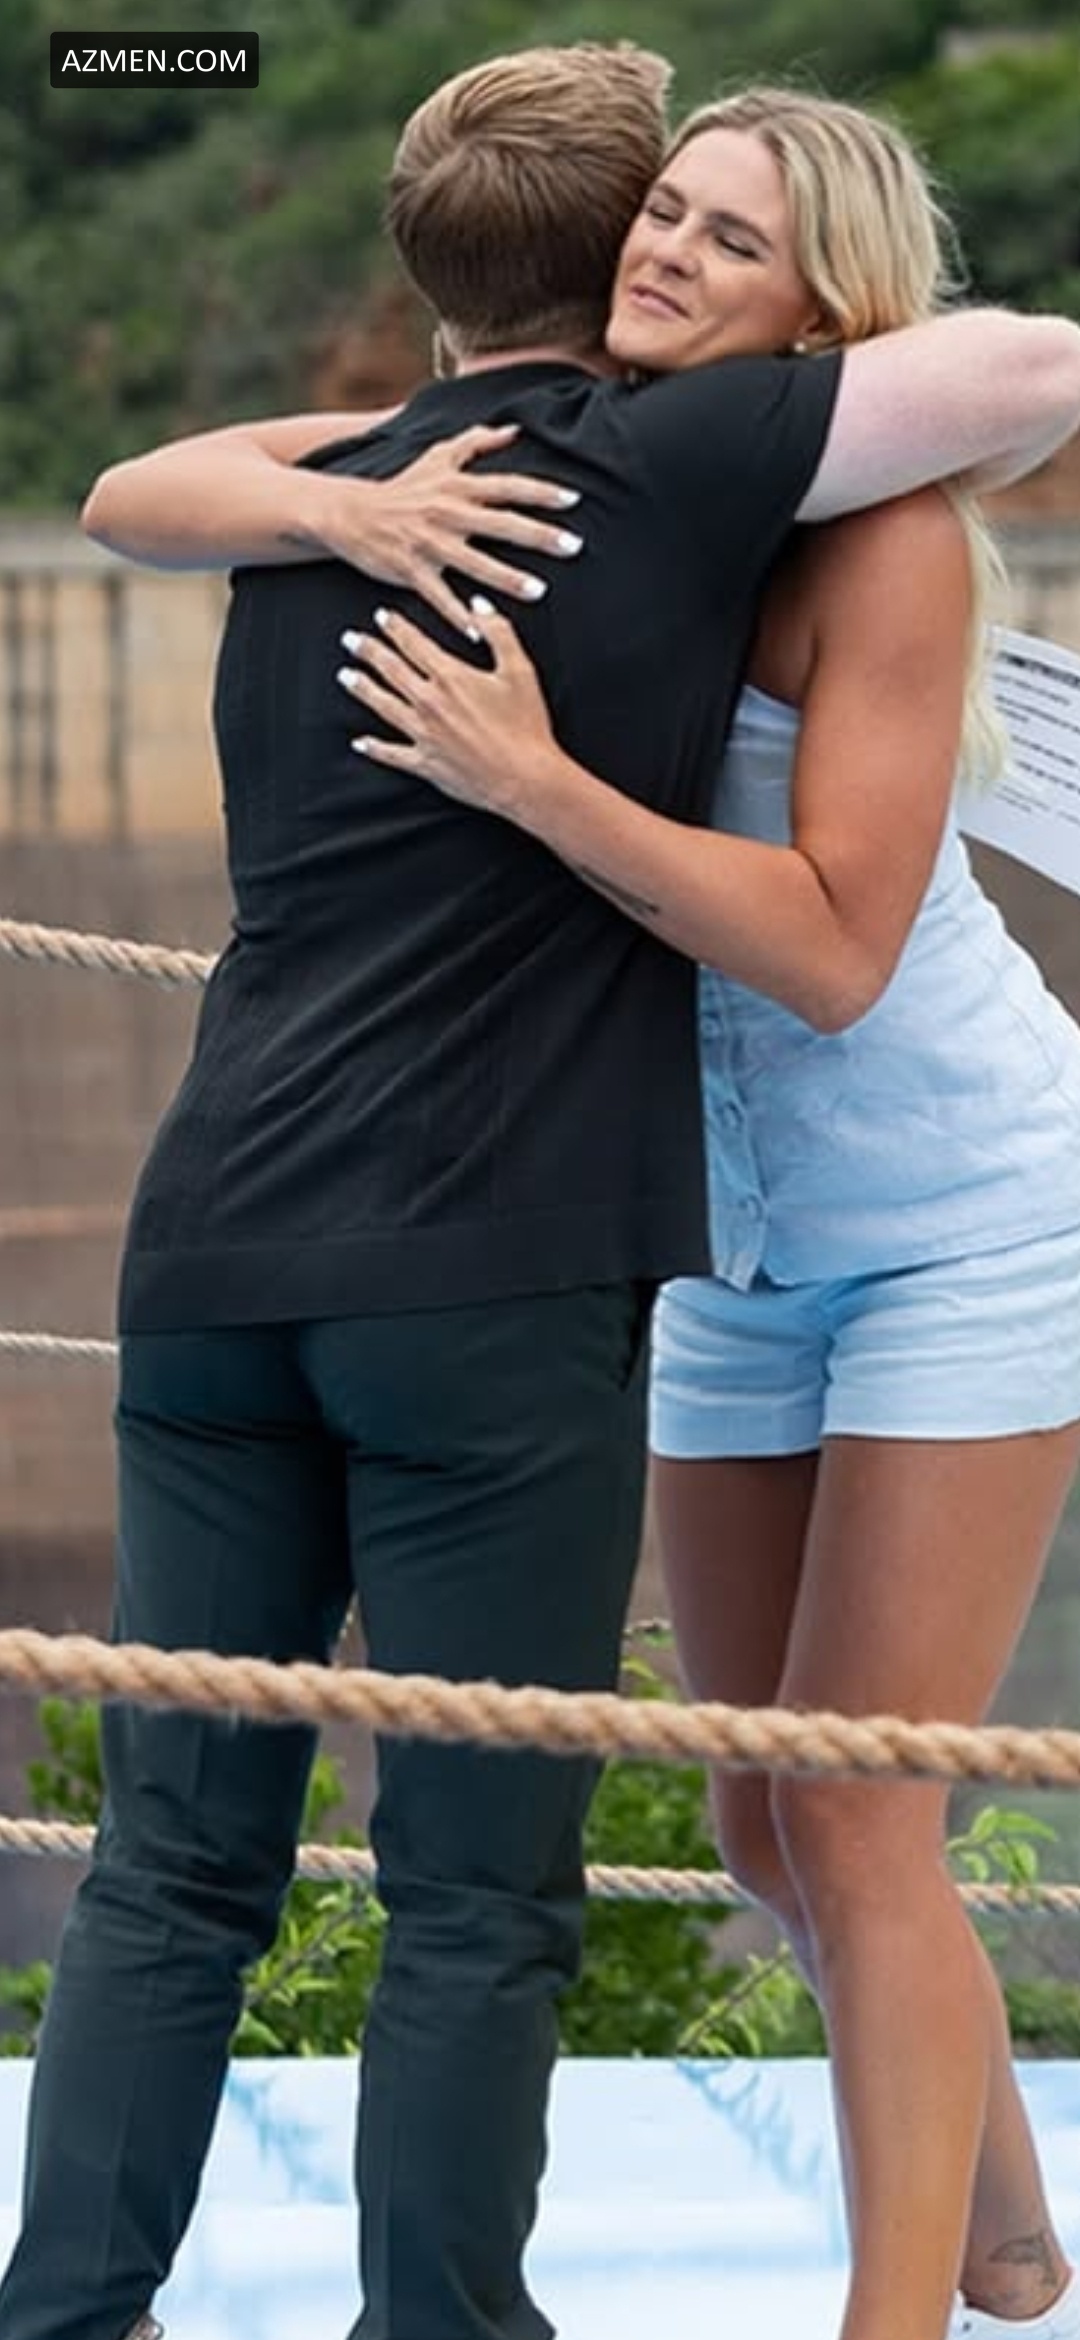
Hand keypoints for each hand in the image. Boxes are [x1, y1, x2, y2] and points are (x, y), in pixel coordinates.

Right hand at [320, 423, 583, 635]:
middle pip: (500, 523)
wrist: (352, 513)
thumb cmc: (403, 487)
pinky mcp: (410, 570)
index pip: (507, 486)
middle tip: (573, 547)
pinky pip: (438, 596)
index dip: (540, 493)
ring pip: (475, 562)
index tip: (573, 501)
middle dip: (538, 536)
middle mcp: (447, 512)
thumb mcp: (438, 457)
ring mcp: (429, 543)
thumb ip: (476, 442)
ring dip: (507, 578)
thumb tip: (514, 429)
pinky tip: (479, 632)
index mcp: (458, 486)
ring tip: (538, 592)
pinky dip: (457, 615)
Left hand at [337, 599, 560, 816]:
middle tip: (350, 639)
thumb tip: (478, 603)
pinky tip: (360, 742)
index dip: (395, 627)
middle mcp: (429, 703)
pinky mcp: (425, 763)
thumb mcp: (520, 670)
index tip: (381, 616)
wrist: (524, 778)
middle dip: (368, 651)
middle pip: (390, 670)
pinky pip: (392, 754)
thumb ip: (498, 631)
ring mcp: (423, 734)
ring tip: (345, 676)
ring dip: (362, 688)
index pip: (413, 643)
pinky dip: (374, 748)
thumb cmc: (526, 726)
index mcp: (450, 677)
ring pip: (383, 706)